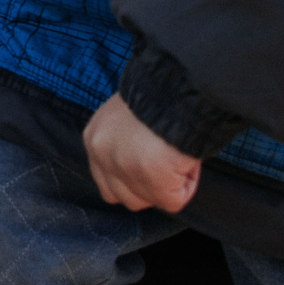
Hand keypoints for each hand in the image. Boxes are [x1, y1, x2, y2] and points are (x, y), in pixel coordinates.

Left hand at [82, 93, 201, 213]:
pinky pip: (175, 200)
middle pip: (122, 196)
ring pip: (148, 200)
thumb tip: (141, 162)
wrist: (179, 84)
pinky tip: (189, 159)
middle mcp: (103, 155)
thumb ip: (125, 142)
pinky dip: (187, 184)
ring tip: (180, 156)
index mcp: (94, 137)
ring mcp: (126, 170)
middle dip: (147, 188)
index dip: (131, 179)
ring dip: (168, 186)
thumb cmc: (160, 93)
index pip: (105, 179)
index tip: (150, 168)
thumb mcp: (128, 115)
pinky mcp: (153, 181)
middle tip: (168, 165)